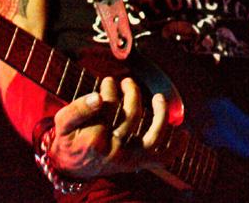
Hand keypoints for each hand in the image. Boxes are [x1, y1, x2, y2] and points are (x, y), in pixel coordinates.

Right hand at [49, 76, 169, 178]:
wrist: (72, 166)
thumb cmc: (69, 138)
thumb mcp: (63, 122)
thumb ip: (78, 109)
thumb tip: (98, 98)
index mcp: (94, 141)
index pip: (109, 109)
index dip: (110, 91)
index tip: (108, 81)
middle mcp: (114, 153)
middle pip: (131, 117)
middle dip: (131, 93)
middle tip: (125, 82)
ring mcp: (128, 159)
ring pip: (152, 138)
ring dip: (160, 115)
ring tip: (158, 97)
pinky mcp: (137, 163)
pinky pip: (161, 158)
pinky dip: (176, 147)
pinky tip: (185, 132)